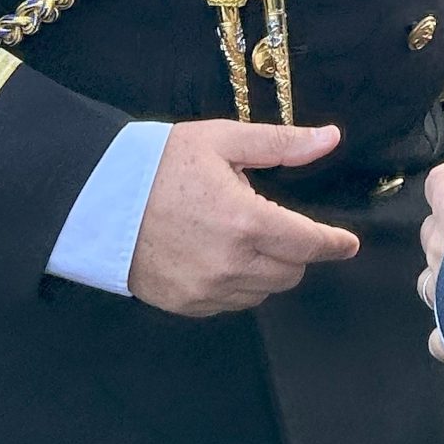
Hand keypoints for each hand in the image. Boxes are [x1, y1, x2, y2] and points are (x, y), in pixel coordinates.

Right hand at [128, 122, 358, 318]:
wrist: (96, 198)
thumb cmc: (160, 163)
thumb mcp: (224, 140)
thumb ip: (282, 143)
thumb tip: (330, 139)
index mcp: (247, 221)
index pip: (309, 244)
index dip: (334, 244)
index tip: (347, 243)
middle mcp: (231, 264)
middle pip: (290, 273)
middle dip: (297, 251)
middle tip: (282, 226)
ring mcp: (205, 290)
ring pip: (262, 292)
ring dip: (268, 270)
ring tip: (247, 238)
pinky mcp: (184, 304)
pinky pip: (230, 304)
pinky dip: (238, 286)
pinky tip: (223, 258)